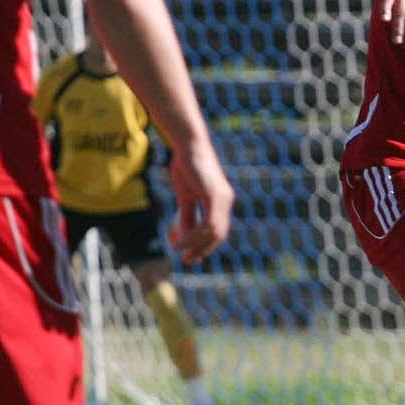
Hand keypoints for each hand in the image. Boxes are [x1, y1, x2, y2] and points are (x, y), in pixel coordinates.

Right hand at [167, 140, 234, 263]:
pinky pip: (208, 223)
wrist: (188, 145)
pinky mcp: (214, 196)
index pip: (218, 230)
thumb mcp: (185, 196)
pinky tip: (182, 241)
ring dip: (196, 244)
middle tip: (187, 260)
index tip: (190, 255)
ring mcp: (222, 199)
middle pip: (218, 235)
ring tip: (179, 251)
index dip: (205, 245)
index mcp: (221, 201)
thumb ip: (187, 215)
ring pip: (213, 232)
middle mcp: (225, 201)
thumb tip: (184, 236)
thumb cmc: (186, 167)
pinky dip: (194, 235)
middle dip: (203, 249)